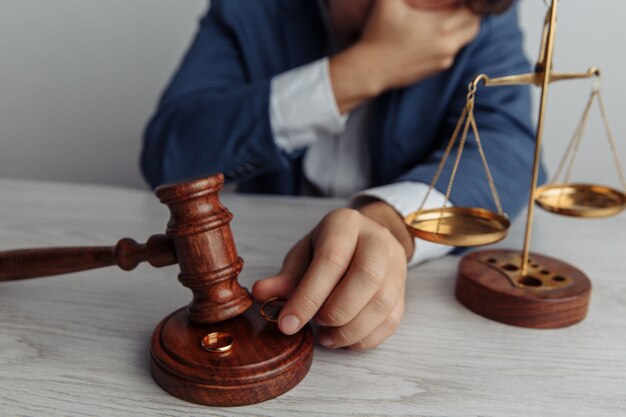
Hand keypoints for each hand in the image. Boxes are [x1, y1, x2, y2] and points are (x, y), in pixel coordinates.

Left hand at [252, 202, 410, 349]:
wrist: (366, 241)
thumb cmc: (329, 248)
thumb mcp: (303, 255)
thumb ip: (285, 277)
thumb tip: (261, 294)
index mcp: (346, 223)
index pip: (332, 259)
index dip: (309, 295)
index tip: (288, 323)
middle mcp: (378, 239)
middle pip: (367, 278)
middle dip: (336, 311)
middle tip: (315, 324)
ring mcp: (397, 264)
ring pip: (383, 303)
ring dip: (351, 329)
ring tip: (327, 336)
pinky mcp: (404, 289)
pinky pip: (392, 320)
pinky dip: (365, 338)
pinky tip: (344, 340)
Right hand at [329, 0, 479, 112]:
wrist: (369, 70)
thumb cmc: (377, 35)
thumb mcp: (386, 2)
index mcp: (441, 26)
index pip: (472, 10)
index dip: (468, 2)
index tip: (455, 0)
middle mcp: (447, 44)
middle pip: (474, 25)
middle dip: (469, 13)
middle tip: (456, 5)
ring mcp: (444, 59)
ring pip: (465, 39)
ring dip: (461, 27)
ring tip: (446, 18)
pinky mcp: (437, 69)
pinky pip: (452, 51)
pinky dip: (450, 41)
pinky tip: (434, 35)